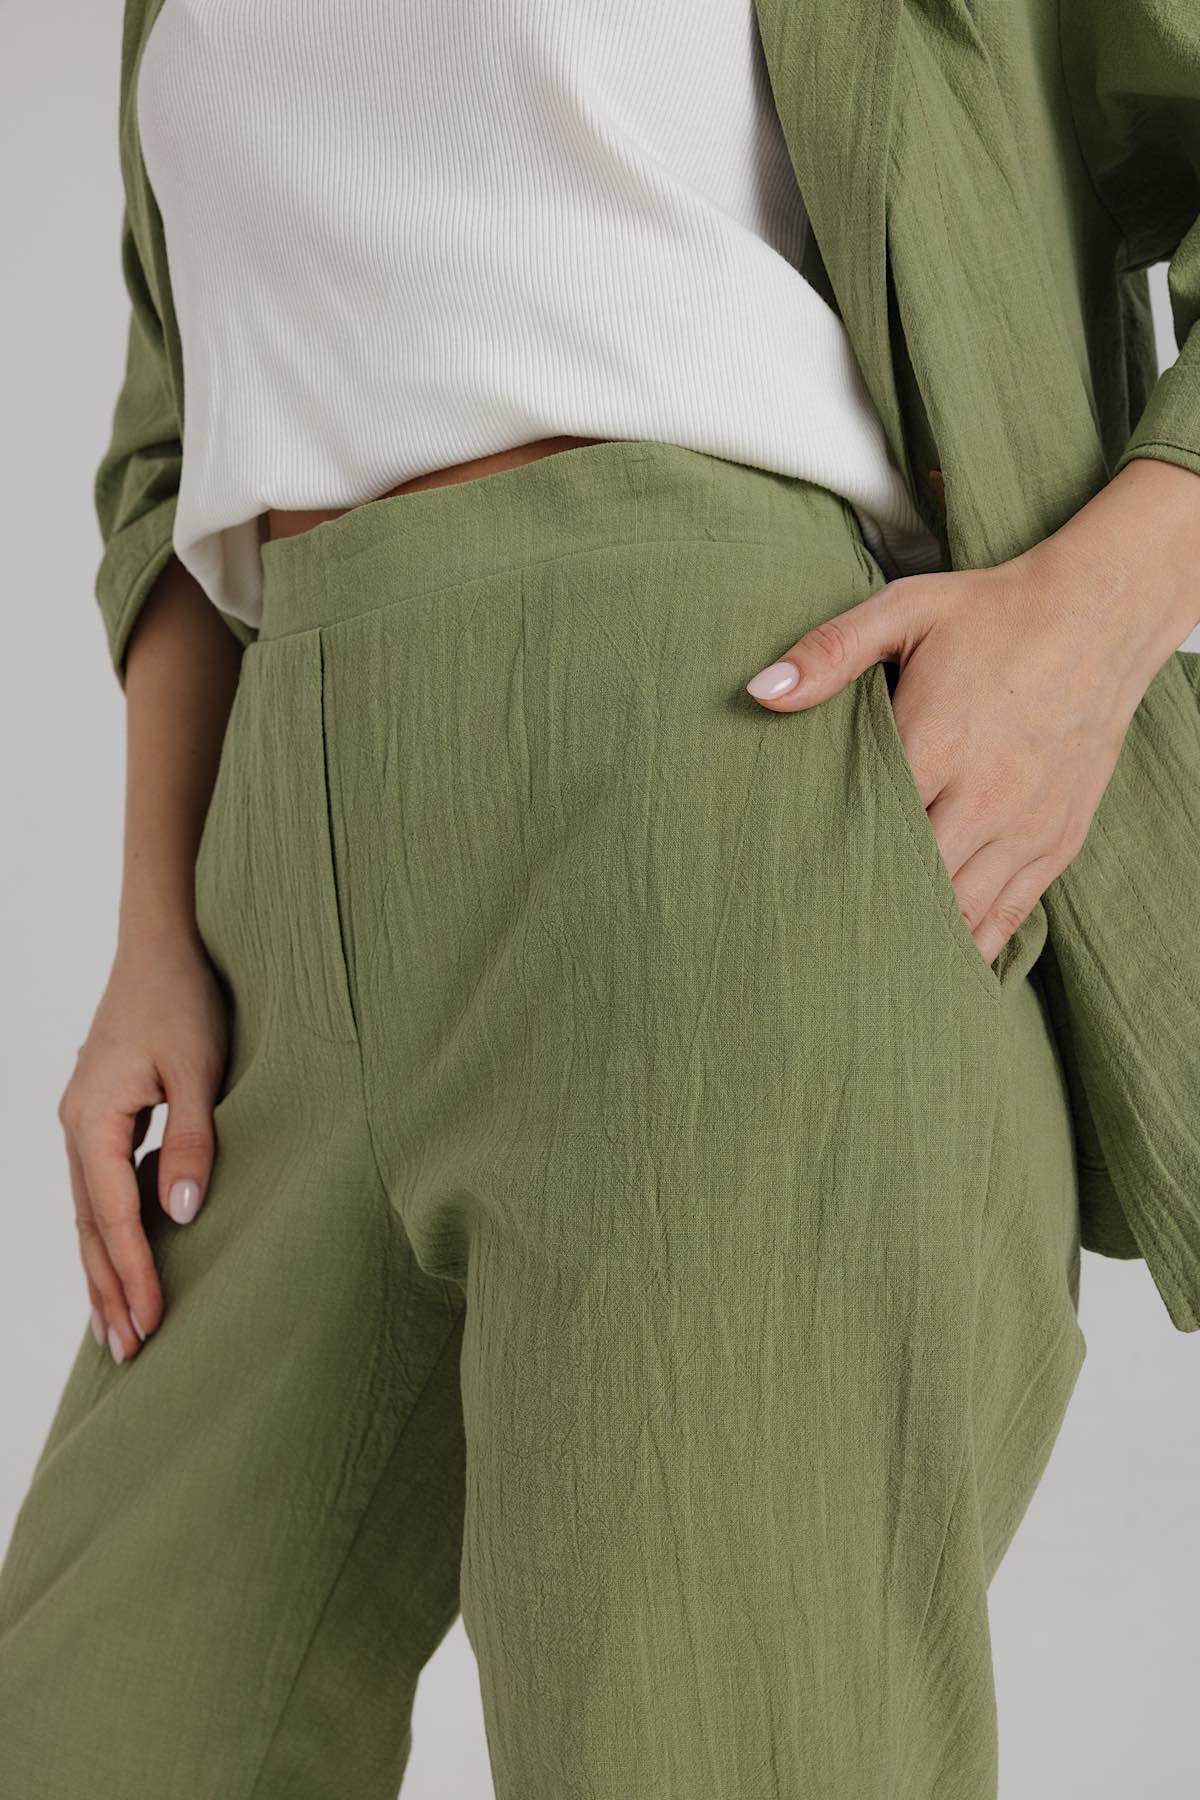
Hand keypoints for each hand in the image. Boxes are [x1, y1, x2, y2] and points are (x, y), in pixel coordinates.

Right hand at [57, 927, 226, 1363]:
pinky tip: (125, 1257)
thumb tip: (180, 1217)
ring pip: (88, 1212)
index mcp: (92, 1120)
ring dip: (103, 1269)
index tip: (151, 1325)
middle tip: (127, 1353)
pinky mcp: (100, 1114)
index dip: (133, 1274)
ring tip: (119, 1326)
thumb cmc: (184, 998)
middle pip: (88, 1226)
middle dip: (107, 1290)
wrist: (162, 942)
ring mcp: (82, 1121)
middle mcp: (76, 1127)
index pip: (113, 1216)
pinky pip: (98, 1189)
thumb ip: (191, 1141)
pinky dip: (108, 1231)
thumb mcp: (198, 1069)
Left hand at [746, 458, 1199, 964]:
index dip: (826, 864)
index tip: (787, 892)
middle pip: (911, 883)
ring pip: (959, 911)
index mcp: (935, 743)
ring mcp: (1026, 825)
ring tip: (865, 965)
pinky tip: (936, 966)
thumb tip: (760, 691)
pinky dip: (972, 946)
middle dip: (866, 912)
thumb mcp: (907, 610)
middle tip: (815, 943)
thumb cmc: (993, 613)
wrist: (1102, 615)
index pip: (867, 828)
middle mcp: (984, 796)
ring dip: (915, 939)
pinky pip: (1010, 916)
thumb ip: (831, 651)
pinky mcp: (1058, 841)